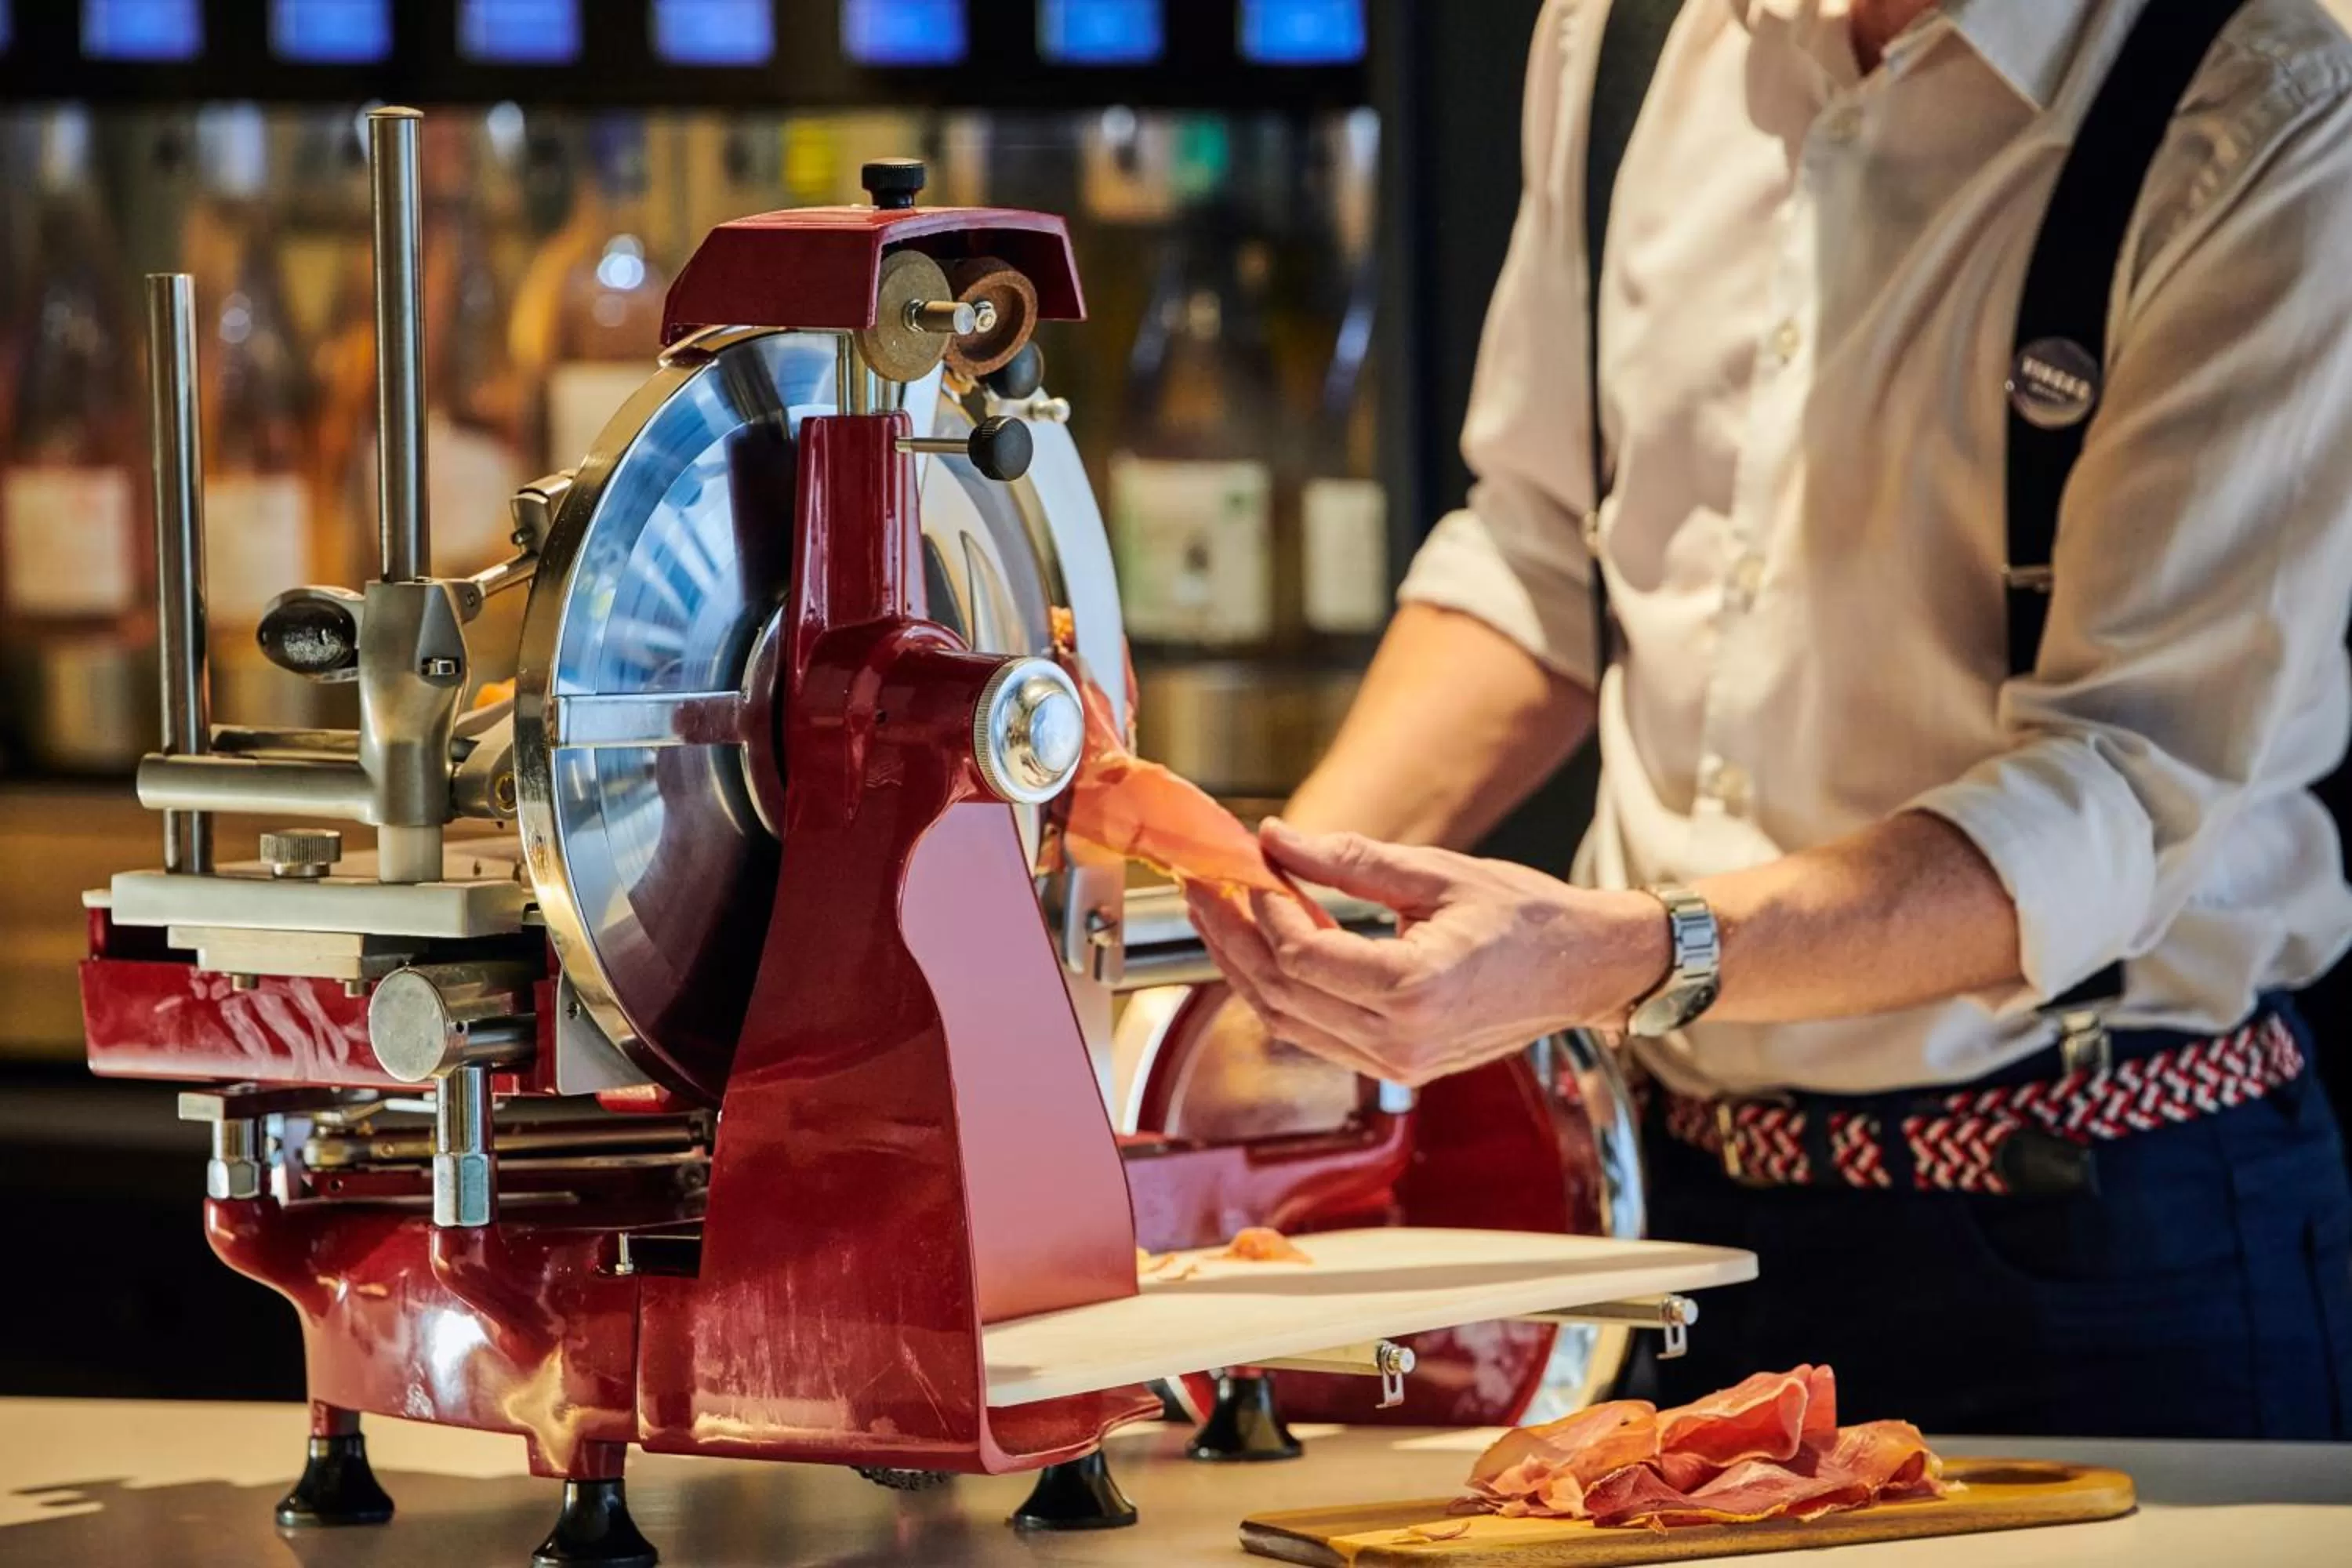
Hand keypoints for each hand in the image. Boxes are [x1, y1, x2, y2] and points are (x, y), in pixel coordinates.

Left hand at [1184, 819, 1670, 1086]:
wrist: (1583, 971)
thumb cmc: (1527, 918)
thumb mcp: (1439, 872)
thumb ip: (1350, 860)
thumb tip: (1275, 837)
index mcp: (1415, 990)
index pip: (1301, 957)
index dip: (1262, 911)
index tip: (1248, 866)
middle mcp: (1399, 1041)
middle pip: (1279, 993)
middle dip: (1230, 937)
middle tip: (1201, 887)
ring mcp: (1396, 1065)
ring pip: (1286, 1021)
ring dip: (1243, 968)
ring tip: (1216, 915)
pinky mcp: (1396, 1069)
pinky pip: (1313, 1035)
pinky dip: (1280, 993)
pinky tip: (1262, 950)